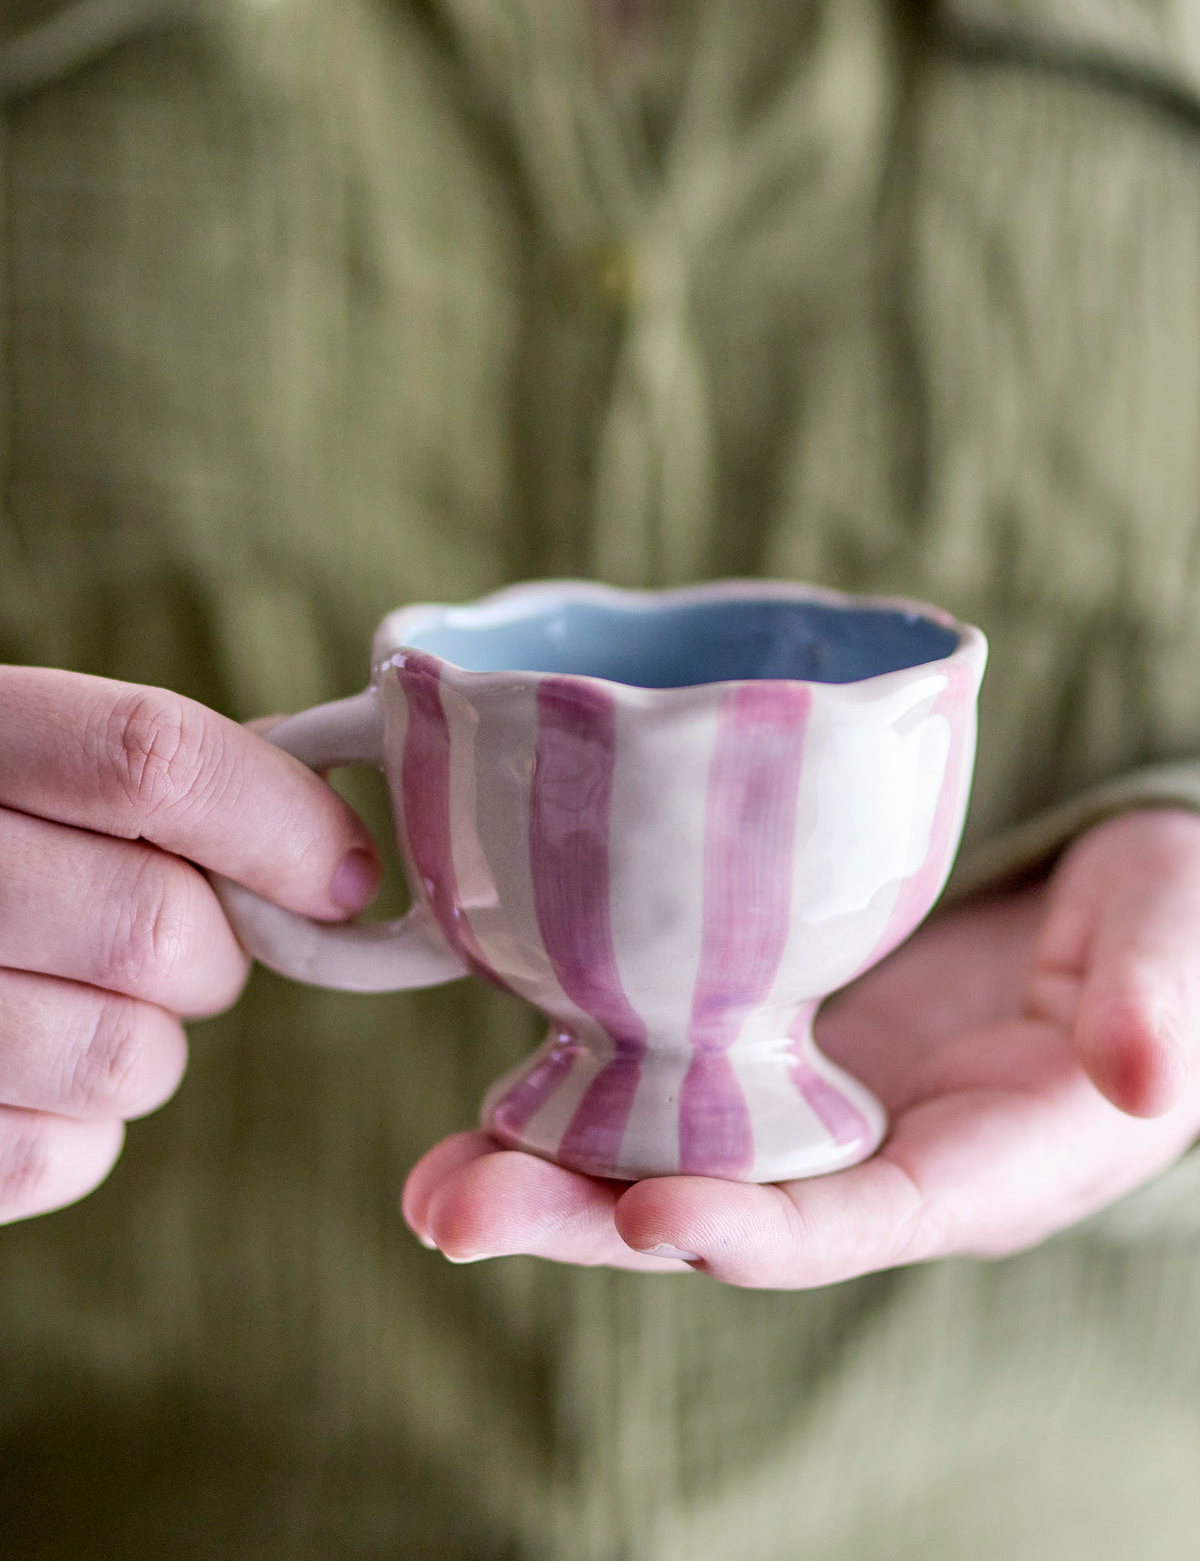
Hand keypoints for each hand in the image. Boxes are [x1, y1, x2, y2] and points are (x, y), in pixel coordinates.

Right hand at [0, 667, 379, 1222]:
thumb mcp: (31, 760)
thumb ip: (160, 776)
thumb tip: (328, 842)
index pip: (148, 758)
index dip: (278, 821)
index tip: (342, 876)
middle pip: (156, 926)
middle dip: (216, 953)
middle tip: (189, 946)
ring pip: (127, 1057)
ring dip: (152, 1039)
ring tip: (89, 1000)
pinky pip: (63, 1154)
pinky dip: (85, 1124)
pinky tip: (33, 1068)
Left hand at [404, 808, 1199, 1284]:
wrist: (1113, 908)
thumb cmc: (1167, 928)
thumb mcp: (1179, 946)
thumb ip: (1164, 1003)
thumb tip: (1146, 1076)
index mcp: (986, 1163)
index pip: (861, 1221)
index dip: (759, 1229)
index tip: (647, 1217)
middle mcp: (883, 1157)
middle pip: (730, 1212)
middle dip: (593, 1223)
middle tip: (456, 1210)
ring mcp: (821, 1104)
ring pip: (676, 1155)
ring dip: (553, 1171)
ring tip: (436, 1179)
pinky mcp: (779, 1043)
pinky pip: (670, 1080)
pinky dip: (580, 1093)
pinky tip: (492, 1092)